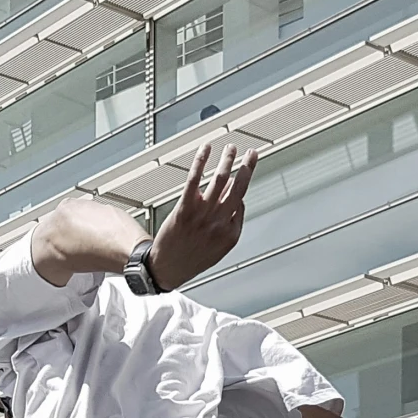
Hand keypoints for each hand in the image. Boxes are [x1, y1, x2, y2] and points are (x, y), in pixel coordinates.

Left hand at [149, 145, 258, 288]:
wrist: (167, 269)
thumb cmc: (192, 258)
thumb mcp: (221, 248)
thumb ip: (233, 224)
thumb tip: (238, 200)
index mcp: (229, 233)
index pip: (240, 201)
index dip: (242, 184)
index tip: (246, 168)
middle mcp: (218, 222)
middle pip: (237, 188)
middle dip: (247, 167)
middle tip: (251, 153)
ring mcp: (201, 215)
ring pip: (219, 181)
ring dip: (227, 160)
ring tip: (231, 148)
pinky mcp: (184, 209)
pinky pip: (195, 180)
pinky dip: (201, 162)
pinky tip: (206, 150)